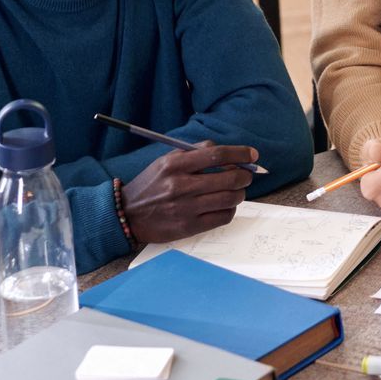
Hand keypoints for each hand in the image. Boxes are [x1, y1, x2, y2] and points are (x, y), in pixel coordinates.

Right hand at [122, 142, 257, 245]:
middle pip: (230, 178)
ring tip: (235, 191)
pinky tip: (225, 206)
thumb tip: (228, 153)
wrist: (127, 215)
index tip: (252, 155)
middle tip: (246, 175)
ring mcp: (186, 208)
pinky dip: (230, 210)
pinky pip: (223, 217)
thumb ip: (195, 152)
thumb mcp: (167, 161)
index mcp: (175, 165)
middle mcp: (181, 186)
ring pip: (230, 198)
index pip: (217, 154)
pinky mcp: (189, 227)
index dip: (240, 153)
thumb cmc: (152, 184)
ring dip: (239, 193)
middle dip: (245, 176)